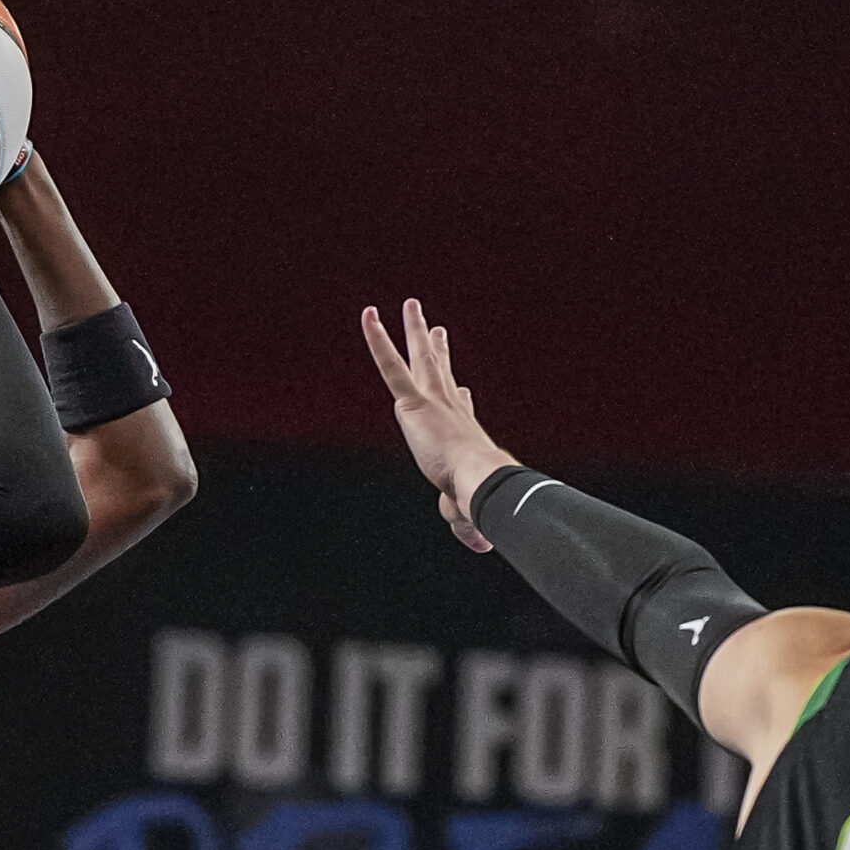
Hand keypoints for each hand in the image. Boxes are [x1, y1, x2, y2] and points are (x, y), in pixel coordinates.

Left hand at [362, 300, 515, 551]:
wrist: (479, 480)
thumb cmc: (477, 498)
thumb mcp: (466, 514)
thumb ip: (466, 525)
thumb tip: (481, 545)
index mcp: (464, 434)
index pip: (461, 410)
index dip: (461, 398)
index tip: (462, 388)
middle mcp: (451, 410)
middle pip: (443, 374)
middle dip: (438, 350)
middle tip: (437, 328)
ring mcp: (433, 400)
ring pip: (421, 358)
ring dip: (415, 330)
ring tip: (410, 305)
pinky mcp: (413, 401)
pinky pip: (390, 365)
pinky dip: (378, 339)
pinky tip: (369, 315)